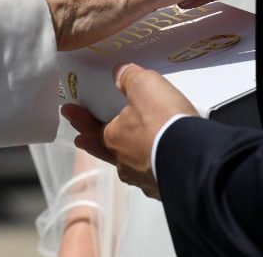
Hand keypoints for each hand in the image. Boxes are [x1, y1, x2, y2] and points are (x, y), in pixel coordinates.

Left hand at [62, 63, 196, 198]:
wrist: (195, 158)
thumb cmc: (163, 121)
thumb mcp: (145, 86)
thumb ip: (129, 77)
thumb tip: (118, 72)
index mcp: (113, 139)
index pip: (90, 126)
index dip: (79, 117)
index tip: (67, 111)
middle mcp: (124, 162)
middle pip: (105, 150)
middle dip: (92, 143)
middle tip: (81, 140)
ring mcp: (144, 179)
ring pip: (128, 166)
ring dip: (123, 157)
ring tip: (124, 152)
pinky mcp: (164, 189)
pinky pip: (151, 176)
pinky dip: (150, 168)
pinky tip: (156, 165)